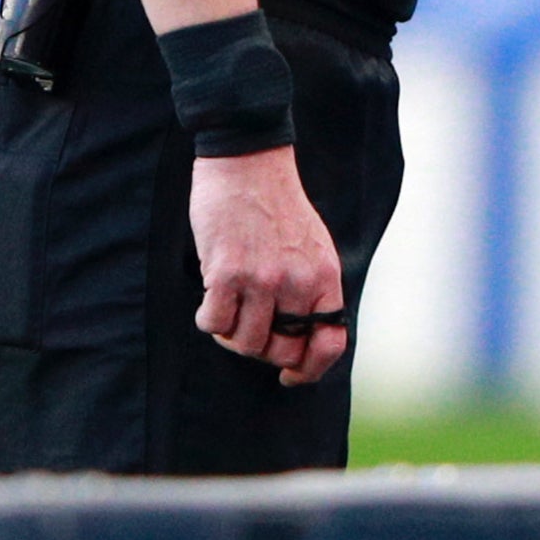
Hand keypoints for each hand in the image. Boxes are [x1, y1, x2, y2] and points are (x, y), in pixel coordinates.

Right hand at [189, 146, 349, 386]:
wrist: (249, 164)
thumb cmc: (278, 208)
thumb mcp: (314, 247)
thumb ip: (312, 289)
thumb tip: (304, 339)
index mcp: (325, 276)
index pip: (330, 341)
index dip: (311, 368)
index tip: (291, 376)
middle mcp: (298, 282)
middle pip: (280, 350)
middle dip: (263, 350)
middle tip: (250, 327)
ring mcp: (262, 279)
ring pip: (245, 342)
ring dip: (232, 334)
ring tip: (229, 306)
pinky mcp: (226, 273)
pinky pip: (214, 324)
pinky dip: (209, 318)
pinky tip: (211, 297)